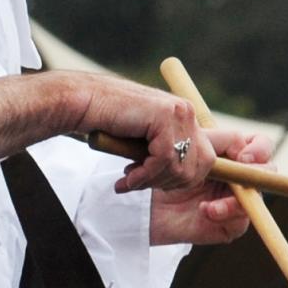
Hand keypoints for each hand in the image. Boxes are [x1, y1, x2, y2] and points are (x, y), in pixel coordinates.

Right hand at [74, 75, 215, 196]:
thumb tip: (180, 177)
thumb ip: (163, 151)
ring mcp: (178, 112)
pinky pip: (164, 159)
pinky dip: (146, 175)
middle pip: (201, 164)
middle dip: (172, 182)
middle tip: (142, 184)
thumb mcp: (143, 140)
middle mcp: (186, 111)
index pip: (204, 158)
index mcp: (184, 116)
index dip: (182, 178)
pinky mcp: (164, 116)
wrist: (82, 103)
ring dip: (154, 181)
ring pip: (182, 165)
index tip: (154, 184)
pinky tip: (128, 177)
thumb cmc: (107, 122)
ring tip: (131, 181)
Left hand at [150, 129, 270, 246]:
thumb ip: (216, 141)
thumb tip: (242, 144)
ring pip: (255, 199)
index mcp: (234, 155)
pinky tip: (204, 211)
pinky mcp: (230, 225)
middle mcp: (241, 178)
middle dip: (256, 175)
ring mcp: (237, 202)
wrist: (145, 201)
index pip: (262, 146)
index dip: (259, 149)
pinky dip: (224, 214)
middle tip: (239, 178)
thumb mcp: (189, 147)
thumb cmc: (165, 170)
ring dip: (235, 201)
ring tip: (210, 206)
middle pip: (268, 173)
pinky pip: (241, 222)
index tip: (243, 156)